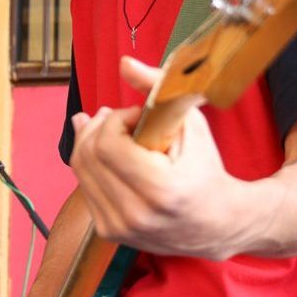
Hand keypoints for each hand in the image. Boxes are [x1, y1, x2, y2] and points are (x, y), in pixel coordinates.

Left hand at [69, 57, 240, 259]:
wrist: (216, 224)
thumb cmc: (205, 170)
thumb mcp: (192, 124)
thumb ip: (158, 90)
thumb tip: (124, 63)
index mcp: (160, 191)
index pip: (108, 145)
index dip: (116, 119)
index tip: (135, 115)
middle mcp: (135, 215)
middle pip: (88, 156)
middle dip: (99, 126)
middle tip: (118, 116)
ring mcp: (119, 228)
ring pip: (80, 170)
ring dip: (91, 142)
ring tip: (112, 128)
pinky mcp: (109, 232)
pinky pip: (84, 185)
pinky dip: (92, 163)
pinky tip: (106, 150)